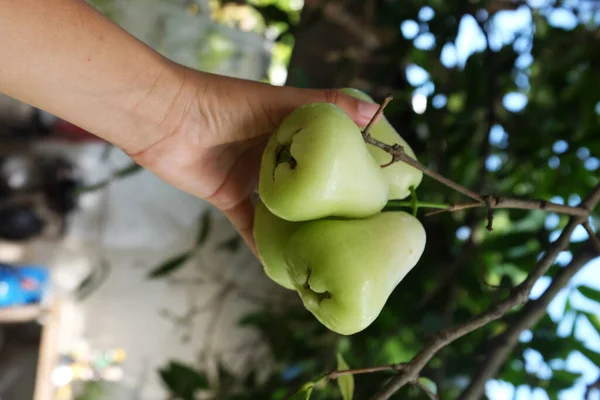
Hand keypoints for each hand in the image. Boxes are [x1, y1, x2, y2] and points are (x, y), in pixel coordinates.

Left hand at [129, 65, 380, 250]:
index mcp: (289, 127)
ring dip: (299, 226)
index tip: (379, 188)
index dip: (352, 166)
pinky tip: (283, 267)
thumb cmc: (223, 103)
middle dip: (329, 202)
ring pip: (282, 206)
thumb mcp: (278, 102)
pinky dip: (263, 245)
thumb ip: (324, 104)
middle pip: (307, 182)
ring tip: (328, 248)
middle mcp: (273, 153)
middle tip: (360, 227)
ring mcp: (251, 176)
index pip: (329, 149)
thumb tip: (375, 108)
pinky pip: (250, 225)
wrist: (164, 119)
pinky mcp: (228, 196)